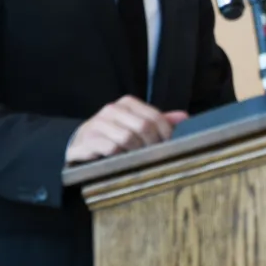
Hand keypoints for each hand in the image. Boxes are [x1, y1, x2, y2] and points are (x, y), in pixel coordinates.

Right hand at [65, 96, 187, 163]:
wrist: (81, 146)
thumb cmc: (114, 137)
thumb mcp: (137, 126)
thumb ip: (159, 122)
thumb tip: (184, 117)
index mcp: (127, 103)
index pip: (155, 116)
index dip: (166, 134)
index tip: (170, 148)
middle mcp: (111, 109)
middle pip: (143, 126)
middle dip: (152, 145)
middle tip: (155, 158)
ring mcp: (97, 123)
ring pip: (127, 138)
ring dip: (136, 153)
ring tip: (139, 161)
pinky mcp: (86, 140)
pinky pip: (110, 148)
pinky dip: (119, 157)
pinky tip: (122, 162)